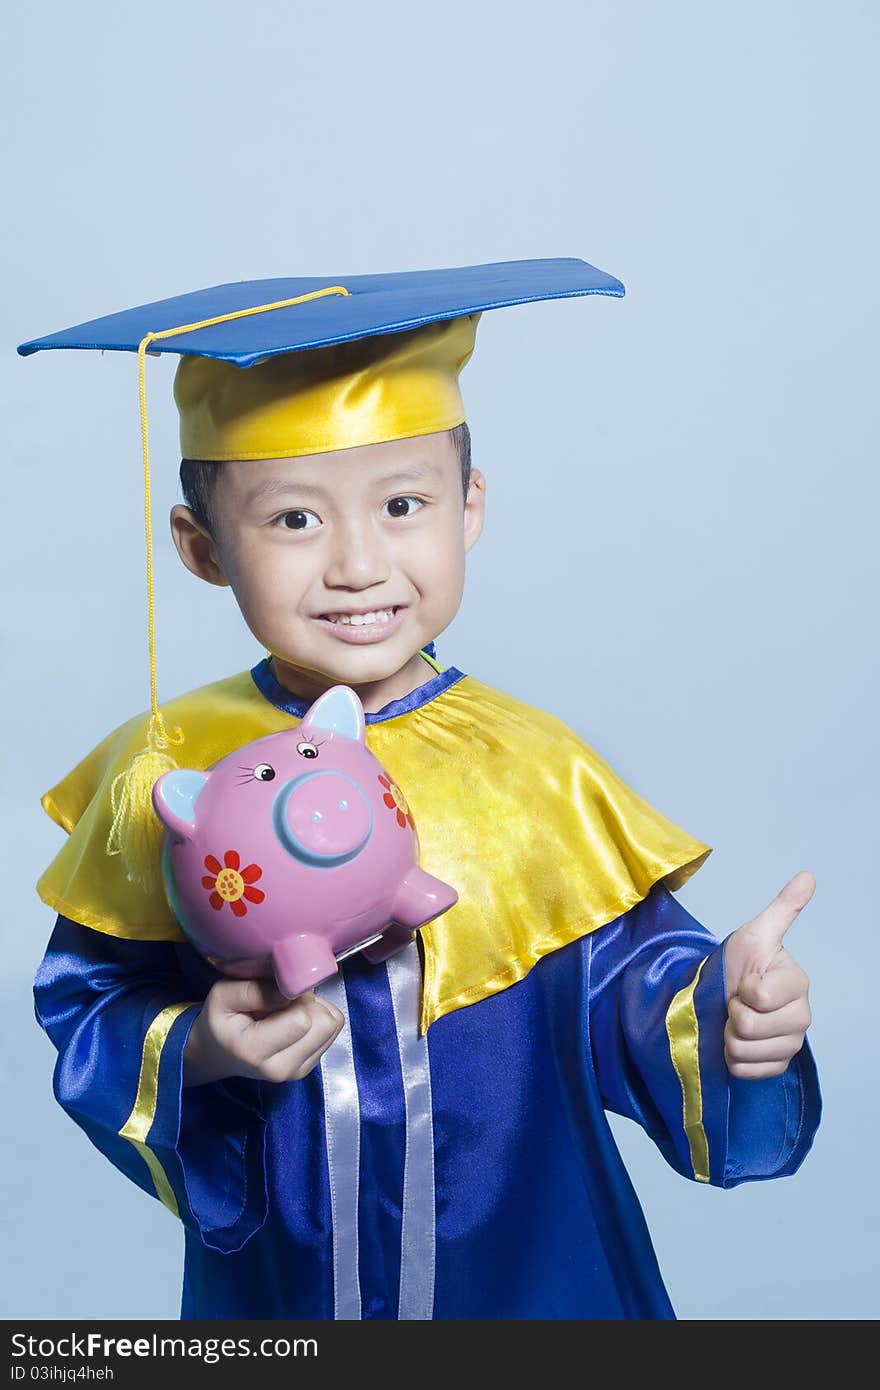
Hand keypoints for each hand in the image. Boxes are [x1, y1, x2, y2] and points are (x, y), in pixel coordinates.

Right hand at [183, 977, 344, 1086]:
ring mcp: (297, 1072)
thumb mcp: (222, 995)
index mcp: (255, 1051)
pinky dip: (316, 1022)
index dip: (295, 995)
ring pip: (332, 1027)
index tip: (276, 993)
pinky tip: (292, 1024)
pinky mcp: (308, 1068)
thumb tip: (291, 990)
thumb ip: (254, 990)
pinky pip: (332, 1033)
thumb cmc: (220, 1021)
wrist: (217, 1053)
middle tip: (284, 1002)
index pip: (302, 1020)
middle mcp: (280, 1069)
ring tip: (286, 1013)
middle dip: (309, 1003)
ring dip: (314, 1011)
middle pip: (325, 1024)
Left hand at [723, 870, 813, 1078]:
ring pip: (744, 1050)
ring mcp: (790, 1045)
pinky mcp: (775, 1067)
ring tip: (733, 1020)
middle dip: (732, 1013)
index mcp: (798, 985)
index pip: (758, 996)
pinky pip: (745, 1071)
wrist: (720, 994)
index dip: (741, 988)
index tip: (742, 980)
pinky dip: (732, 1059)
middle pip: (750, 1027)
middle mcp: (801, 1017)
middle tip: (735, 1001)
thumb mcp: (754, 934)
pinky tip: (735, 1041)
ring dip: (729, 1035)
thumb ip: (783, 908)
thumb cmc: (737, 964)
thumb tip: (808, 875)